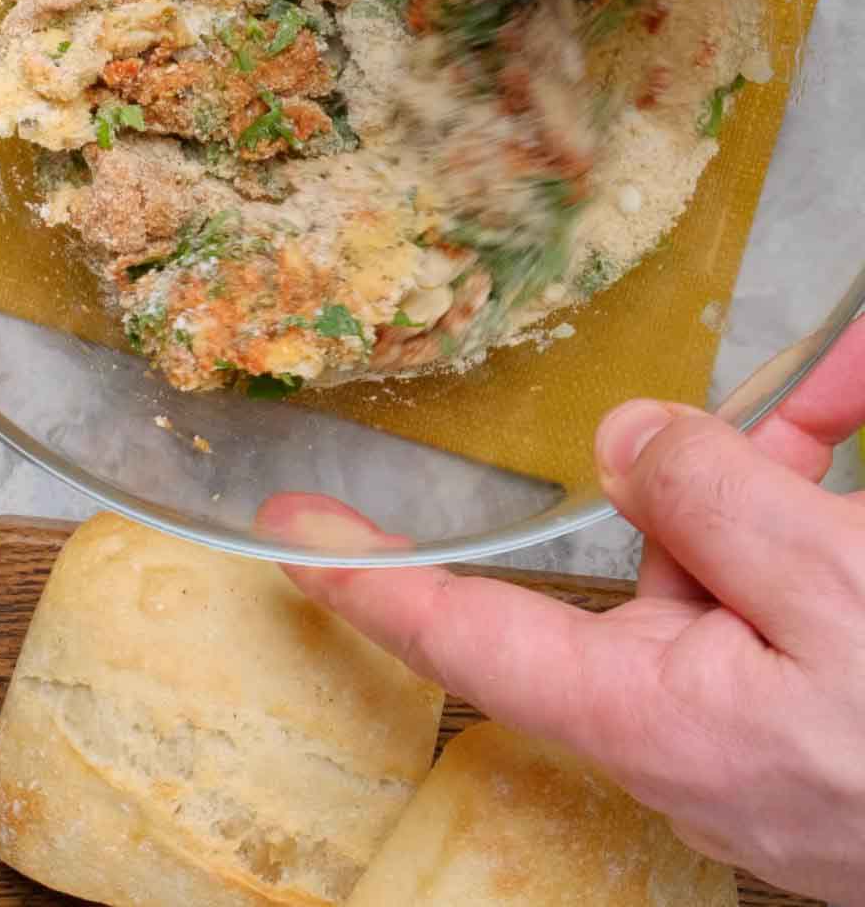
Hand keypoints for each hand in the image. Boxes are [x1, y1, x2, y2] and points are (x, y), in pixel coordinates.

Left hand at [259, 318, 864, 902]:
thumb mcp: (840, 591)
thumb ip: (719, 506)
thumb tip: (626, 442)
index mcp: (665, 712)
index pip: (476, 641)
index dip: (373, 586)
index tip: (286, 539)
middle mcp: (699, 714)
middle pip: (662, 549)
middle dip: (732, 458)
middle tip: (830, 387)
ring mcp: (770, 707)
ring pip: (752, 543)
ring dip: (809, 454)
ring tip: (859, 378)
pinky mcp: (826, 694)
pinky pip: (812, 572)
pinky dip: (838, 486)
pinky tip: (862, 401)